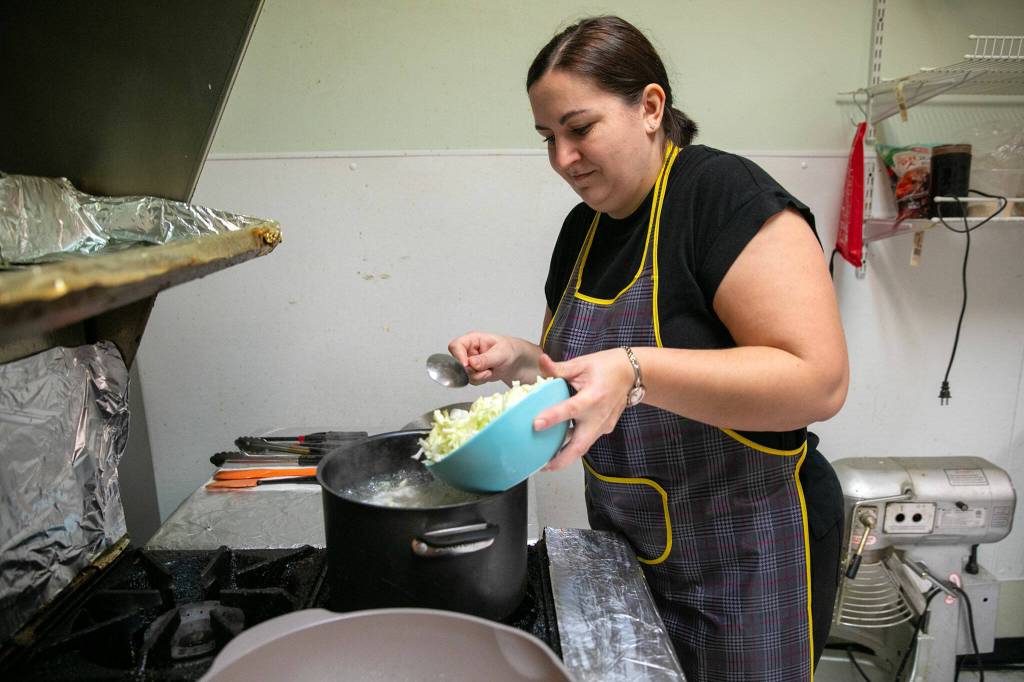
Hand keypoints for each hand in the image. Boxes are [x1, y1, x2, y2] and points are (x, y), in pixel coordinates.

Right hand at [448, 331, 521, 384]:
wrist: (515, 361)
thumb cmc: (509, 350)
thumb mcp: (501, 353)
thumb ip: (486, 359)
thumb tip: (472, 363)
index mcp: (473, 339)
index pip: (456, 345)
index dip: (458, 356)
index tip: (467, 365)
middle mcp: (468, 350)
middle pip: (457, 362)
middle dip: (472, 370)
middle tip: (486, 370)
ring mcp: (469, 362)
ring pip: (464, 374)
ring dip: (478, 376)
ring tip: (490, 370)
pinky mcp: (472, 372)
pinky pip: (470, 380)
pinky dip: (480, 380)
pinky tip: (489, 374)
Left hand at [533, 349, 634, 470]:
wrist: (633, 374)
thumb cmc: (608, 367)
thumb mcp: (582, 364)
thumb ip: (559, 368)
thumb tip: (541, 362)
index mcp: (593, 397)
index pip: (570, 409)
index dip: (553, 417)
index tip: (536, 424)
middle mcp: (599, 416)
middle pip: (579, 446)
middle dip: (560, 460)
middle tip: (541, 466)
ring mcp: (603, 425)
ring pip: (582, 447)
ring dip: (565, 457)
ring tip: (545, 462)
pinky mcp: (604, 429)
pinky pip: (586, 440)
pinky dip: (572, 446)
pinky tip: (558, 447)